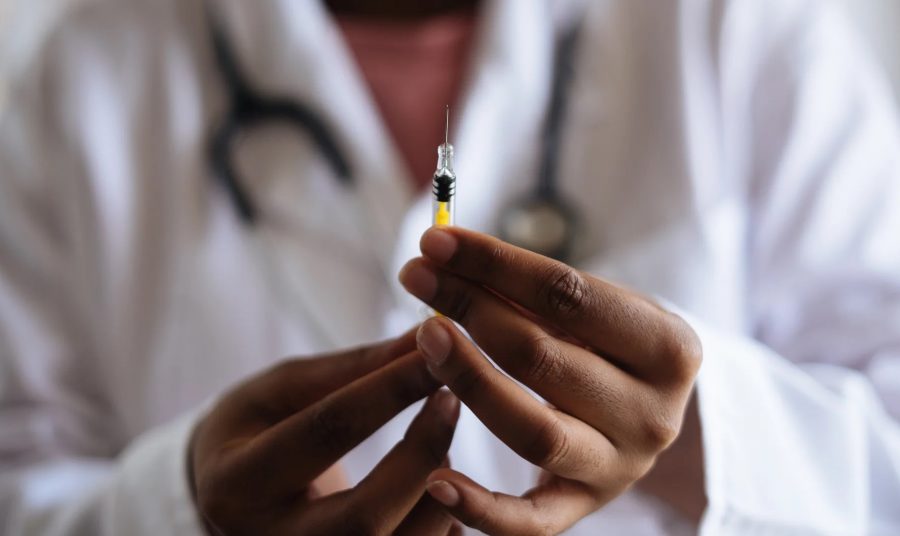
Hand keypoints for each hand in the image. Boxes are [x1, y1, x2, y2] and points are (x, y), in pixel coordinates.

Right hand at [189, 329, 462, 534]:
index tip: (434, 354)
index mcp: (237, 483)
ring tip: (443, 449)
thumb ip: (352, 367)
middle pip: (363, 515)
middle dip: (420, 454)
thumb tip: (424, 337)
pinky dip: (439, 527)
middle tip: (451, 401)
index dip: (388, 390)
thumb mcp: (283, 389)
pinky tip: (441, 491)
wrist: (230, 497)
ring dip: (438, 495)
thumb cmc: (254, 429)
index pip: (326, 433)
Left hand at [399, 228, 701, 534]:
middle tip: (417, 278)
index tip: (436, 240)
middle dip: (470, 309)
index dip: (495, 264)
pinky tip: (436, 479)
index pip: (569, 295)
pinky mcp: (583, 507)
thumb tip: (445, 256)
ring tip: (424, 337)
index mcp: (669, 348)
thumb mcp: (599, 310)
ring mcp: (619, 468)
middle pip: (542, 357)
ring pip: (533, 431)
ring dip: (469, 380)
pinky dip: (482, 507)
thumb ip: (534, 290)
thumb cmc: (612, 345)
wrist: (648, 412)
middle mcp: (653, 414)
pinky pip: (531, 522)